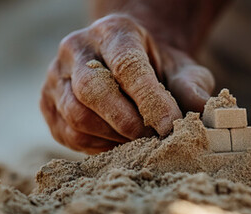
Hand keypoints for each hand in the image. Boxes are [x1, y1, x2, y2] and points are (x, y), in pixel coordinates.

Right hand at [41, 14, 214, 153]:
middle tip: (153, 139)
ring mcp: (56, 76)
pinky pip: (68, 134)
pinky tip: (119, 142)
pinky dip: (97, 146)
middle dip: (126, 122)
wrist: (128, 64)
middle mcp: (76, 48)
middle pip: (91, 90)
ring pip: (76, 116)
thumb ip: (193, 88)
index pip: (126, 66)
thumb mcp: (183, 69)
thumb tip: (203, 111)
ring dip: (112, 137)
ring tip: (139, 140)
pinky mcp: (47, 105)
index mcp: (112, 32)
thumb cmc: (159, 68)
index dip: (149, 100)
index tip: (170, 126)